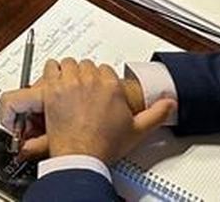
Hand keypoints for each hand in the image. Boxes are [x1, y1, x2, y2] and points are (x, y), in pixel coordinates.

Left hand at [0, 59, 173, 162]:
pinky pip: (50, 68)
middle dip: (86, 75)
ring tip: (68, 83)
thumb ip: (156, 113)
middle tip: (83, 90)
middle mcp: (91, 80)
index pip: (105, 69)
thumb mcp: (138, 130)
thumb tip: (169, 103)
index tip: (98, 89)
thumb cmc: (104, 145)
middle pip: (87, 65)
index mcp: (111, 86)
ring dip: (68, 71)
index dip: (101, 79)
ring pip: (69, 63)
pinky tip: (54, 80)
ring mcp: (70, 83)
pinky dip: (51, 72)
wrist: (81, 155)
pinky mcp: (53, 89)